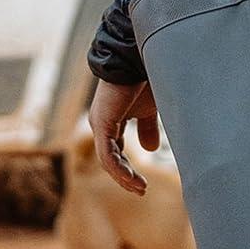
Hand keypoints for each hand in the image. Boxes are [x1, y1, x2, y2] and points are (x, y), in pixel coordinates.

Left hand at [89, 78, 159, 194]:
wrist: (138, 59)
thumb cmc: (144, 79)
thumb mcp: (148, 110)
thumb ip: (147, 128)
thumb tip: (150, 149)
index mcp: (111, 121)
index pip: (115, 152)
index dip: (128, 169)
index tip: (143, 184)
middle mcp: (102, 124)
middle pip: (110, 159)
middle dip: (125, 177)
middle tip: (140, 190)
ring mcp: (100, 124)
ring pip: (107, 160)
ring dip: (123, 177)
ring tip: (139, 188)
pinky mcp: (102, 123)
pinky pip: (107, 154)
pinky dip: (119, 169)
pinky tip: (131, 178)